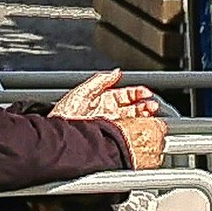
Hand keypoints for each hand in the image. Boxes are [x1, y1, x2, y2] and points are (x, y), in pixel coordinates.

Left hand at [53, 75, 169, 167]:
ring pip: (131, 122)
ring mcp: (108, 127)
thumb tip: (116, 72)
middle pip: (131, 109)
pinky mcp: (108, 139)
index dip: (137, 93)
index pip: (124, 96)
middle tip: (153, 106)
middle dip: (144, 106)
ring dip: (143, 118)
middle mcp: (106, 114)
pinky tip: (141, 129)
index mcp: (101, 101)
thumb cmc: (64, 115)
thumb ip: (100, 80)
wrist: (58, 136)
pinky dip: (135, 132)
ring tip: (151, 115)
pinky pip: (125, 135)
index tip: (147, 93)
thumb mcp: (82, 92)